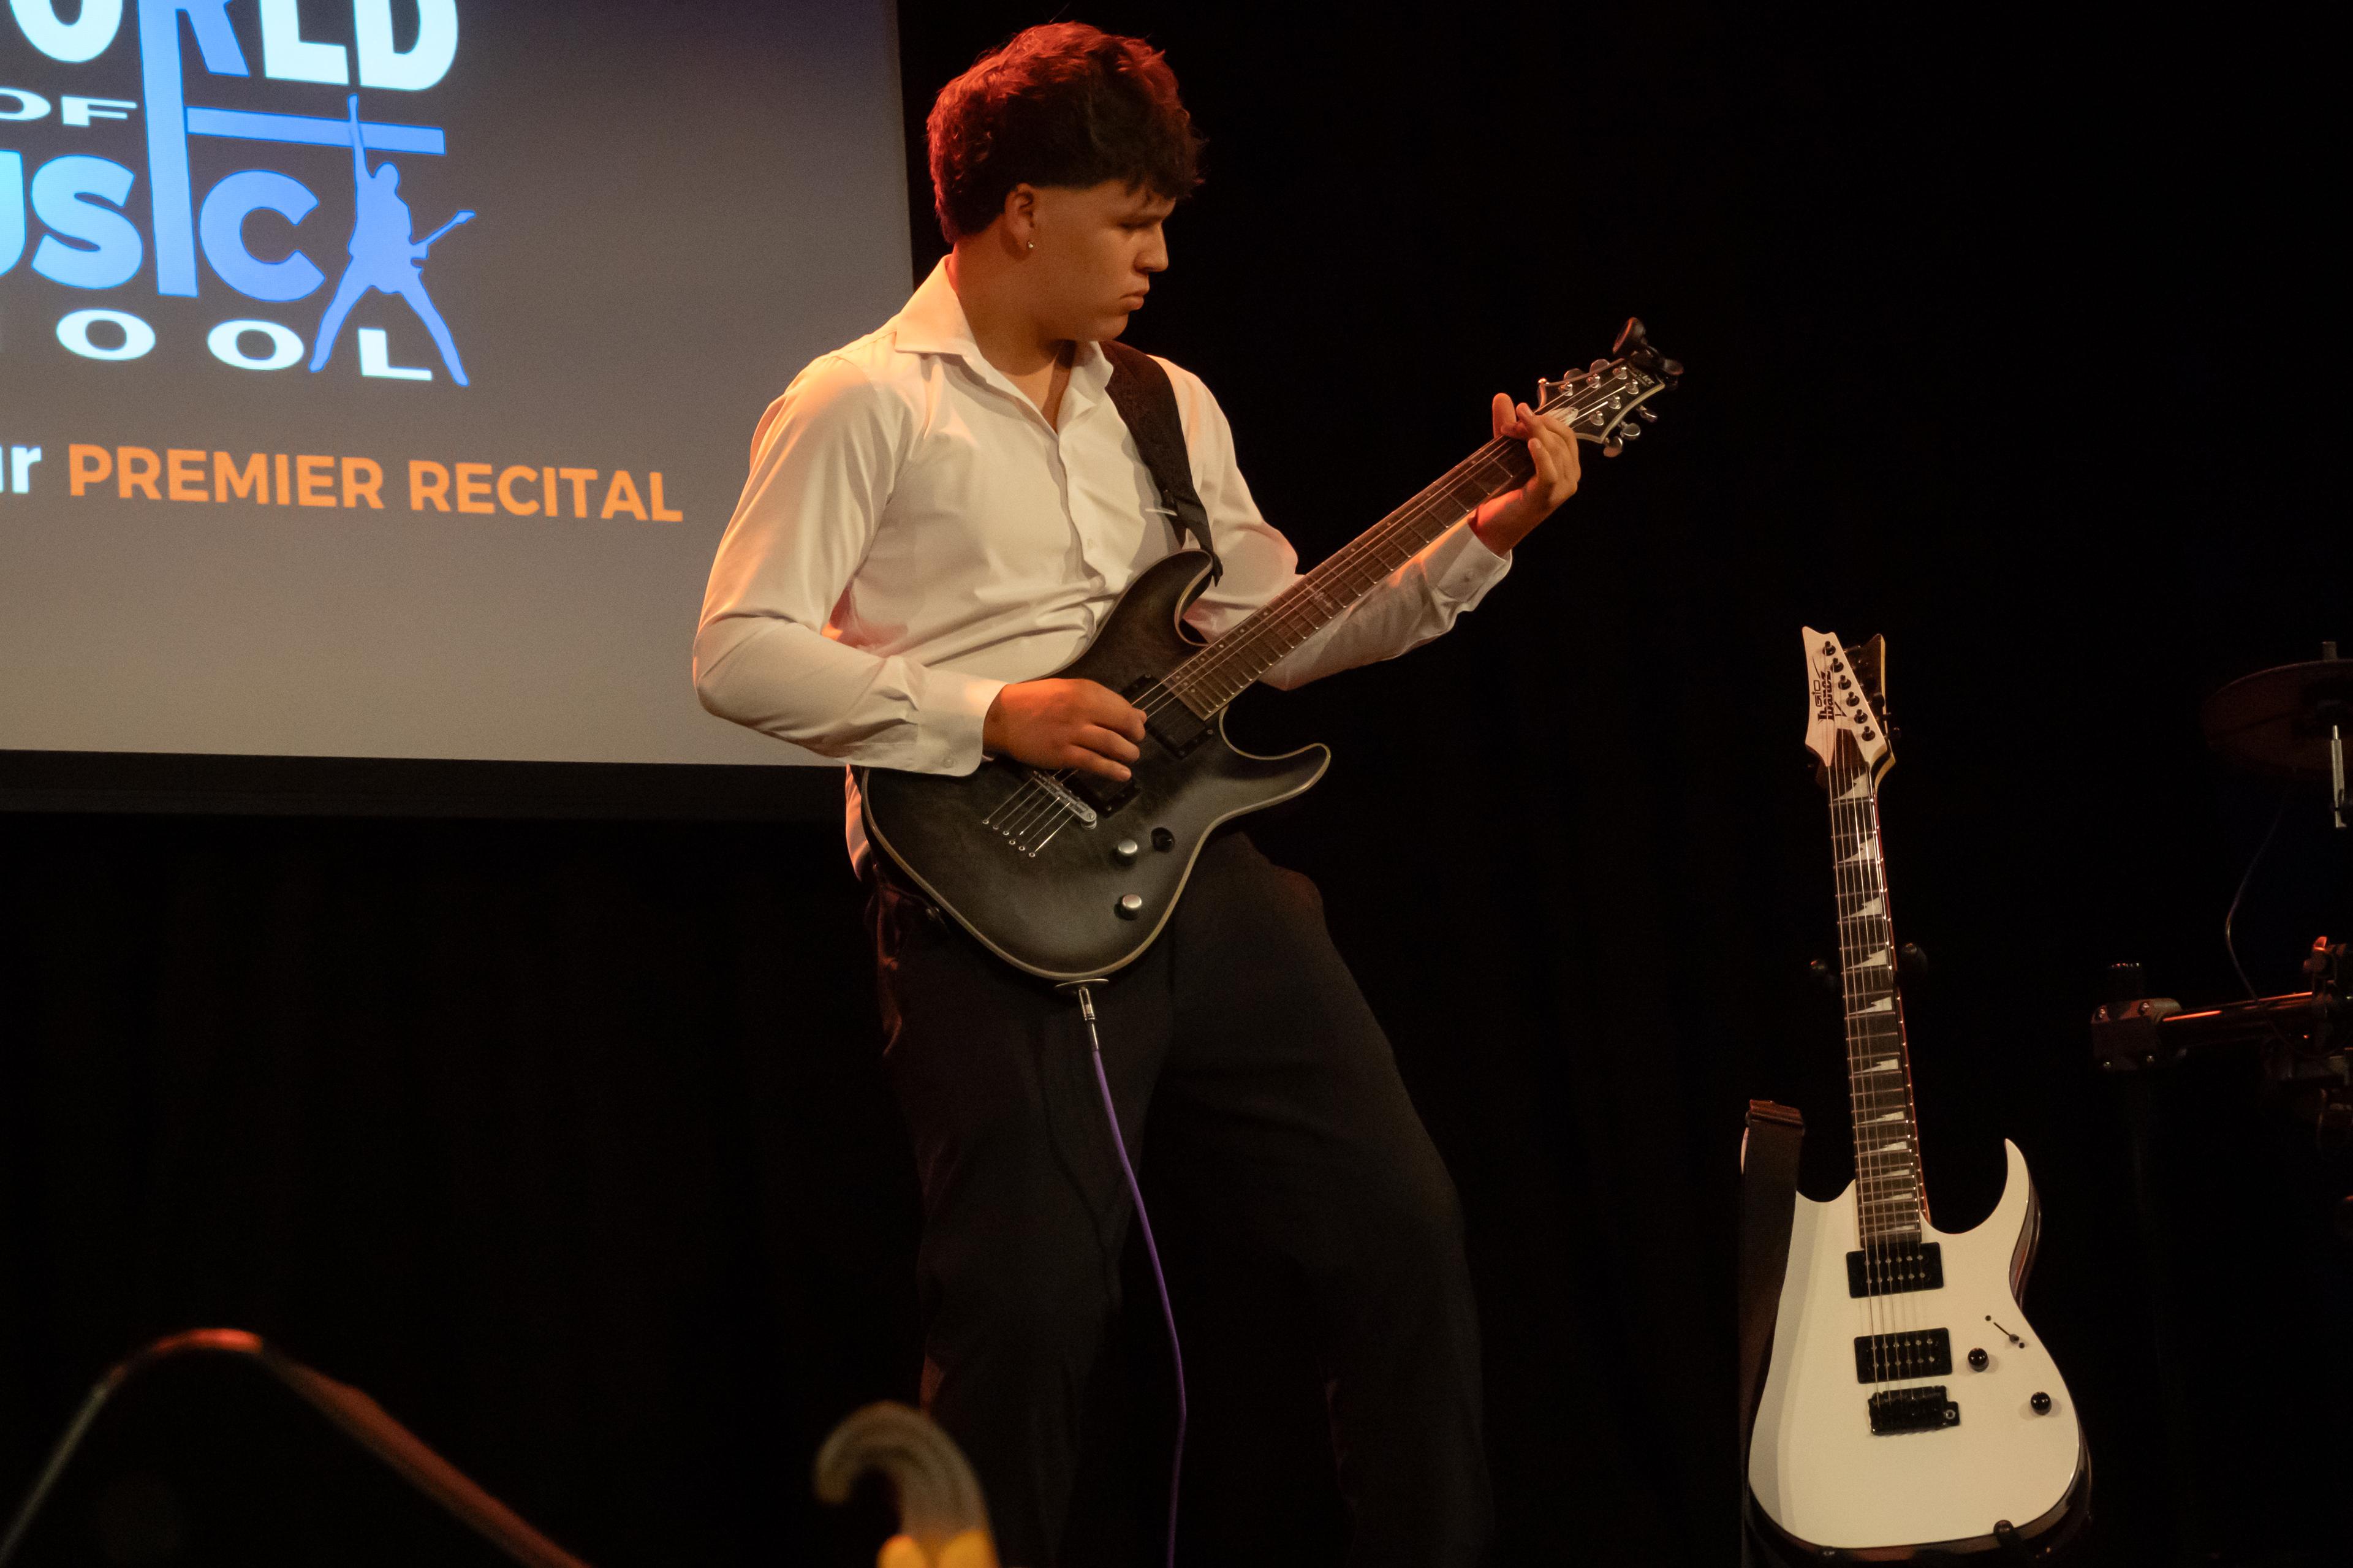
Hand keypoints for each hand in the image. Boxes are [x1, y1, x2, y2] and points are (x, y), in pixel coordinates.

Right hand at [982, 679, 1146, 781]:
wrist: (1001, 715)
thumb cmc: (1034, 701)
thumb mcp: (1068, 691)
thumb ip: (1101, 701)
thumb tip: (1138, 714)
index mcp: (1084, 690)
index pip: (1121, 705)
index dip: (1133, 718)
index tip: (1136, 726)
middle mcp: (1081, 709)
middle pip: (1123, 724)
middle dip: (1135, 736)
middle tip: (1135, 742)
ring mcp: (1072, 733)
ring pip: (1112, 744)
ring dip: (1128, 753)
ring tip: (1131, 757)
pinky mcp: (1062, 754)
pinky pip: (1094, 762)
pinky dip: (1112, 770)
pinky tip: (1123, 774)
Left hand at [1470, 394, 1579, 552]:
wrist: (1491, 526)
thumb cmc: (1503, 490)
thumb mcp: (1506, 452)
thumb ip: (1508, 426)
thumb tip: (1503, 396)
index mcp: (1567, 464)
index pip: (1565, 432)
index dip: (1544, 419)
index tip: (1518, 413)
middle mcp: (1571, 476)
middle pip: (1562, 438)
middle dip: (1537, 424)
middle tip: (1514, 419)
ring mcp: (1562, 489)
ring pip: (1556, 452)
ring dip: (1534, 435)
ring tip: (1513, 428)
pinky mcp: (1547, 498)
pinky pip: (1550, 472)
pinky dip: (1542, 456)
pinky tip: (1531, 444)